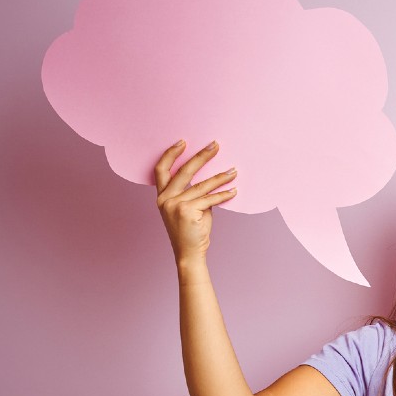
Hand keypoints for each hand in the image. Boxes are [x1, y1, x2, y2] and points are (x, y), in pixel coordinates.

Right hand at [154, 140, 237, 262]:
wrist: (189, 253)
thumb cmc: (191, 231)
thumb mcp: (188, 208)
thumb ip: (195, 193)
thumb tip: (212, 178)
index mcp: (162, 196)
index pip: (161, 170)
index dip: (171, 154)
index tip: (183, 142)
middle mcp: (165, 199)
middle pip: (184, 171)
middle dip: (201, 156)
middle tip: (215, 145)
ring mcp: (175, 205)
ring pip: (202, 186)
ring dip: (220, 177)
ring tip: (233, 171)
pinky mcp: (187, 211)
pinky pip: (210, 199)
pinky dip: (224, 195)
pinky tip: (233, 191)